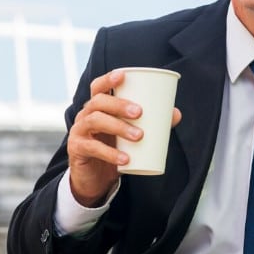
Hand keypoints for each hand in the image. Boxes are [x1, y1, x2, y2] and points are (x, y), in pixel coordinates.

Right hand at [67, 69, 181, 206]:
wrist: (94, 178)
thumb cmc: (113, 148)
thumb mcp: (129, 134)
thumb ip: (151, 123)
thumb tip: (175, 114)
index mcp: (98, 107)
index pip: (98, 87)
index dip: (108, 79)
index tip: (123, 75)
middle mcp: (85, 115)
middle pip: (98, 102)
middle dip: (119, 104)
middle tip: (140, 113)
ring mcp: (78, 131)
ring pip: (95, 121)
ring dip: (118, 127)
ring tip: (139, 136)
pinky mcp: (77, 150)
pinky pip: (93, 148)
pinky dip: (110, 154)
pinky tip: (125, 159)